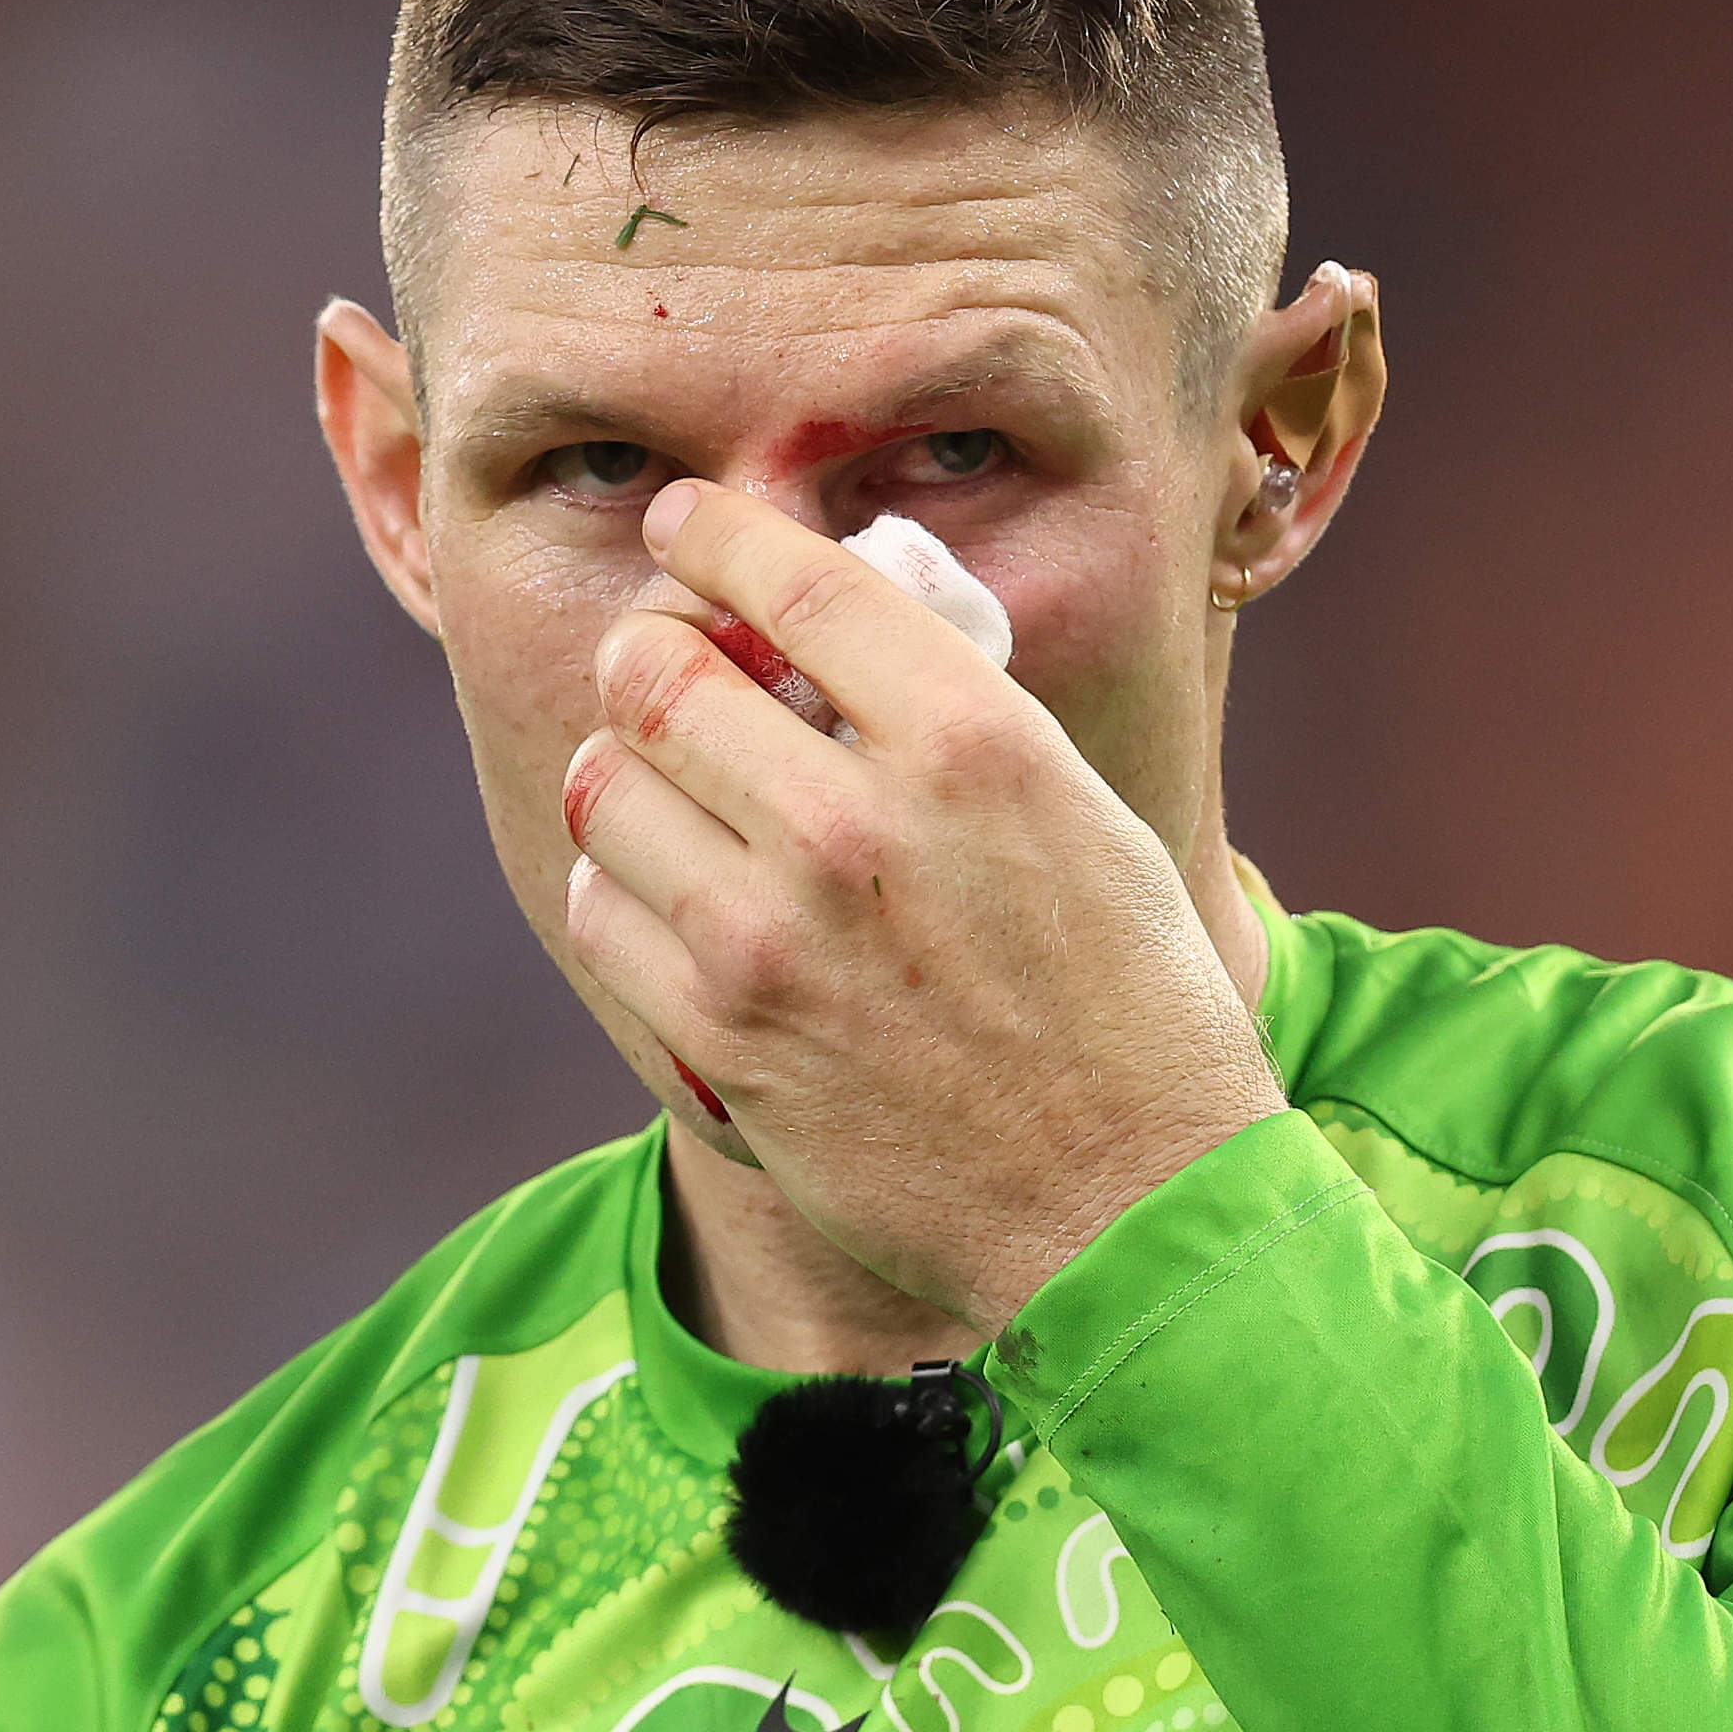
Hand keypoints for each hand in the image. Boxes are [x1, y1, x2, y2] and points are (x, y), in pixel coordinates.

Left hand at [561, 480, 1285, 1329]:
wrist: (1131, 1208)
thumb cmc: (1127, 1006)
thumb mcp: (1079, 818)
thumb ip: (953, 722)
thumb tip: (838, 634)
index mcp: (972, 742)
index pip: (796, 580)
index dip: (712, 532)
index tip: (682, 522)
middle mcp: (861, 824)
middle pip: (659, 674)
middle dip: (641, 651)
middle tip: (652, 659)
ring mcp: (777, 936)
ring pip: (606, 788)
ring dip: (619, 771)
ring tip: (654, 784)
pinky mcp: (722, 1037)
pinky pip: (600, 912)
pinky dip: (616, 890)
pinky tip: (661, 898)